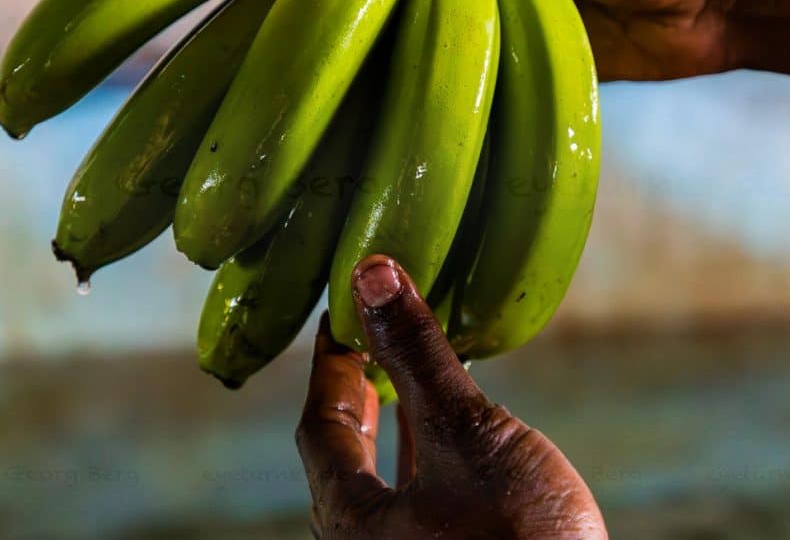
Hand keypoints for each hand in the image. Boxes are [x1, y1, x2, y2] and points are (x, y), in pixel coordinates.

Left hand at [295, 255, 605, 538]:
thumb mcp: (467, 434)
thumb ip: (418, 354)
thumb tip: (372, 273)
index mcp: (351, 521)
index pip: (321, 425)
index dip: (330, 365)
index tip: (341, 317)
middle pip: (346, 458)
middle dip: (357, 395)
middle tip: (365, 345)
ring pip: (389, 480)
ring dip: (397, 425)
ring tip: (409, 376)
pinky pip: (426, 499)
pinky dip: (433, 456)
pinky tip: (461, 437)